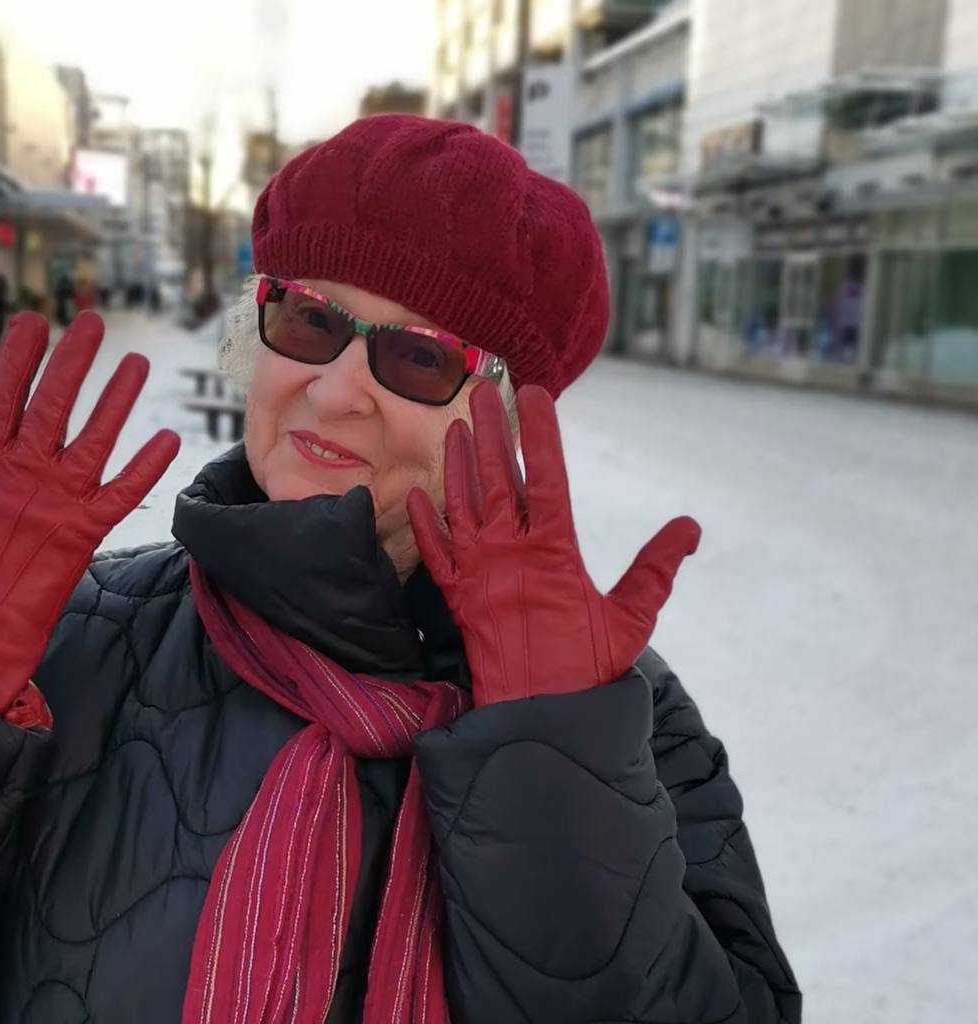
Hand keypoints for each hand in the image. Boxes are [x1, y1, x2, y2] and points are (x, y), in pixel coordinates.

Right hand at [0, 312, 179, 714]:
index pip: (1, 397)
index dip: (16, 358)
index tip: (32, 322)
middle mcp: (24, 474)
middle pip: (50, 406)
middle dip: (71, 361)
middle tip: (92, 322)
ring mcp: (56, 500)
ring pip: (92, 439)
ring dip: (116, 399)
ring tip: (138, 362)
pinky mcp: (85, 529)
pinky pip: (122, 492)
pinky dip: (146, 466)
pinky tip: (168, 437)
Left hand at [406, 381, 699, 703]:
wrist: (539, 719)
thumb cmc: (589, 670)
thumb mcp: (632, 618)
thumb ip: (656, 568)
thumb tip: (690, 526)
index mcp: (553, 551)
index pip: (546, 475)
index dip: (541, 430)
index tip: (536, 392)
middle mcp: (509, 552)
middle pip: (496, 477)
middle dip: (490, 429)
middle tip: (483, 389)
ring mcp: (478, 572)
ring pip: (462, 504)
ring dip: (458, 463)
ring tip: (456, 425)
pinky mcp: (457, 597)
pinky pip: (435, 553)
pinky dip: (425, 523)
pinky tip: (418, 495)